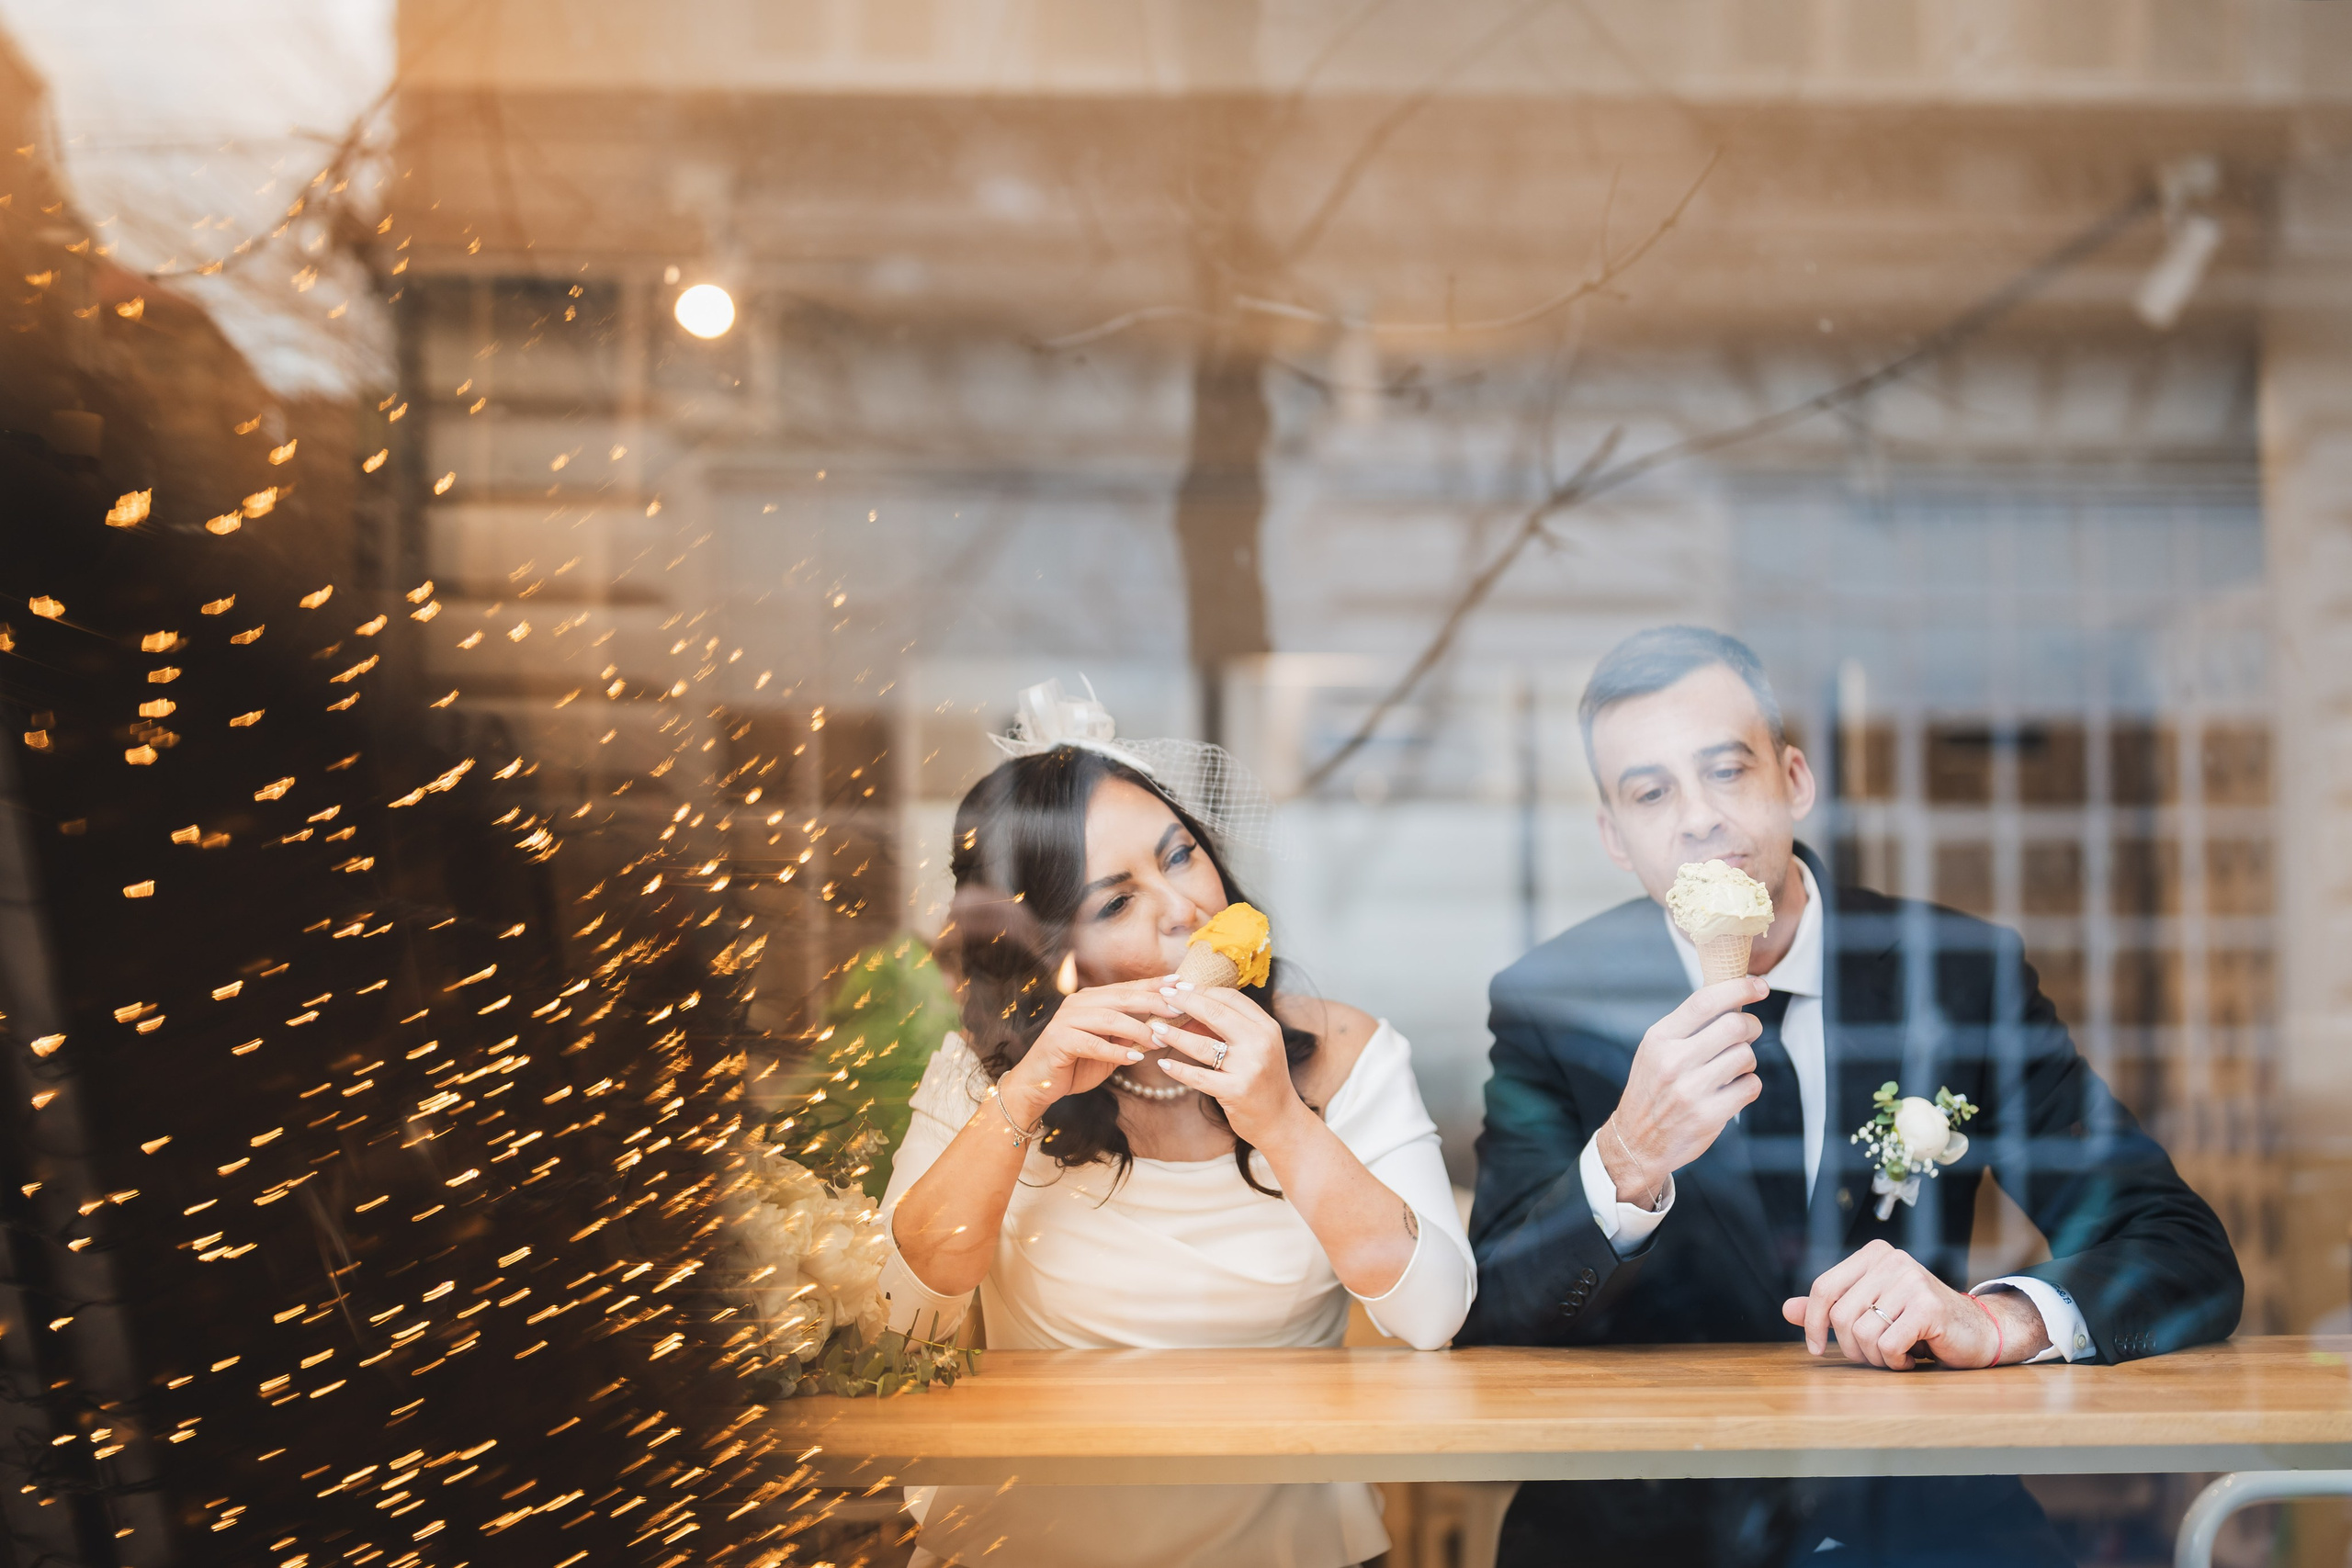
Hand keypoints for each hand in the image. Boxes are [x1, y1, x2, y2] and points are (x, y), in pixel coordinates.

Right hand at [999, 978, 1177, 1126]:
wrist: (1039, 1085)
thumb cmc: (1076, 1064)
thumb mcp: (1110, 1048)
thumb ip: (1129, 1035)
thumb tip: (1161, 1027)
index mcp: (1091, 999)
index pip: (1128, 988)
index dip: (1154, 985)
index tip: (1180, 983)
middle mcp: (1078, 1003)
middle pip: (1121, 998)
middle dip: (1152, 1002)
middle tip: (1177, 1009)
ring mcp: (1066, 1019)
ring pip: (1109, 1018)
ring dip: (1137, 1030)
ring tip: (1159, 1039)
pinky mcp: (1058, 1039)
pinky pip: (1092, 1043)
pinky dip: (1115, 1051)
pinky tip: (1134, 1058)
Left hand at [1150, 982, 1308, 1147]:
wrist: (1281, 1120)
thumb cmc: (1262, 1079)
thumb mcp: (1253, 1048)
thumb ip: (1227, 1029)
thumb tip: (1187, 1010)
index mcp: (1267, 1026)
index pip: (1231, 998)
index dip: (1202, 990)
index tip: (1179, 986)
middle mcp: (1261, 1042)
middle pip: (1215, 1013)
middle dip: (1184, 1002)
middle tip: (1162, 996)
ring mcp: (1249, 1067)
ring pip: (1203, 1045)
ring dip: (1175, 1035)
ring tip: (1155, 1029)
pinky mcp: (1236, 1090)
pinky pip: (1199, 1076)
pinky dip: (1178, 1070)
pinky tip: (1163, 1064)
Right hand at [1600, 977, 1767, 1204]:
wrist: (1635, 1142)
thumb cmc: (1651, 1089)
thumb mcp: (1655, 1050)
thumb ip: (1687, 1026)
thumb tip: (1730, 997)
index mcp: (1659, 1039)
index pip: (1704, 1002)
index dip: (1738, 988)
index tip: (1759, 985)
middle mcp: (1673, 1062)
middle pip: (1734, 1025)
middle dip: (1751, 1025)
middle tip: (1749, 1031)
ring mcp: (1691, 1090)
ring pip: (1746, 1056)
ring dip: (1747, 1059)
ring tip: (1731, 1068)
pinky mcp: (1709, 1116)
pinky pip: (1751, 1086)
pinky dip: (1748, 1085)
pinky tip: (1731, 1089)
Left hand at [1781, 1240, 2050, 1370]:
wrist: (1977, 1331)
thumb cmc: (1918, 1321)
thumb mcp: (1872, 1310)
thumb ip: (1831, 1308)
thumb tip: (1787, 1310)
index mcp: (1873, 1255)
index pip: (1823, 1288)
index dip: (1813, 1323)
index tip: (1816, 1348)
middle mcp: (1892, 1260)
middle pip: (1840, 1315)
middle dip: (1852, 1347)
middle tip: (1876, 1354)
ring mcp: (1911, 1281)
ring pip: (1863, 1334)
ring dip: (1876, 1357)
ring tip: (1897, 1353)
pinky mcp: (1929, 1306)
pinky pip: (1888, 1345)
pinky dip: (1895, 1361)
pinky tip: (1912, 1357)